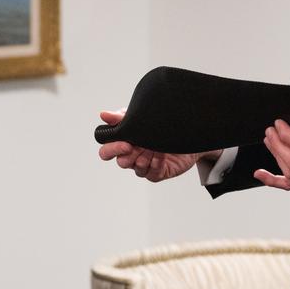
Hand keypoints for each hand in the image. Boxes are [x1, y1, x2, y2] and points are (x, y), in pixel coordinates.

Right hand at [96, 110, 217, 182]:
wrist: (187, 131)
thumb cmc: (158, 124)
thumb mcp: (139, 116)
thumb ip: (121, 117)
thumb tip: (103, 114)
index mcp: (123, 143)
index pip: (106, 152)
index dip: (112, 150)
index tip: (126, 142)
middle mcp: (132, 156)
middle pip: (121, 162)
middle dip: (131, 154)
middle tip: (140, 145)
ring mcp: (144, 166)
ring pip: (137, 168)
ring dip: (146, 157)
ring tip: (156, 146)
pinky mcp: (157, 173)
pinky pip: (152, 174)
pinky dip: (156, 164)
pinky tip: (162, 155)